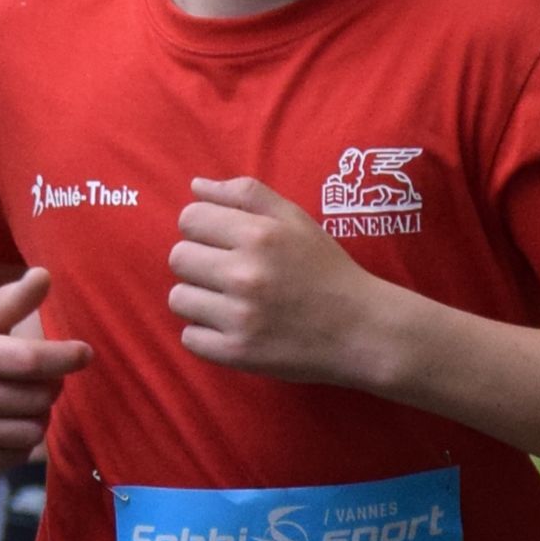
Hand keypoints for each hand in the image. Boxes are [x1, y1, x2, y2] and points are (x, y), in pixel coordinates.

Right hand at [0, 268, 85, 487]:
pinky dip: (22, 438)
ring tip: (30, 396)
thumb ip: (12, 299)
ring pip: (30, 431)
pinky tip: (10, 418)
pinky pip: (15, 455)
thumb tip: (45, 275)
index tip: (84, 352)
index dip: (64, 357)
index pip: (28, 360)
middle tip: (47, 374)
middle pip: (35, 398)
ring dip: (40, 413)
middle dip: (52, 384)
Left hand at [169, 174, 385, 384]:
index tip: (223, 242)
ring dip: (199, 299)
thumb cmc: (327, 270)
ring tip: (230, 302)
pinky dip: (205, 334)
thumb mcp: (295, 219)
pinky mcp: (238, 353)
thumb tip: (195, 187)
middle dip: (198, 262)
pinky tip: (232, 328)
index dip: (202, 228)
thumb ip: (246, 194)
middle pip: (178, 258)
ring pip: (179, 299)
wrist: (361, 330)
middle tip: (228, 274)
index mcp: (258, 235)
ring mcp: (240, 317)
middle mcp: (244, 274)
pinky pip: (190, 338)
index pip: (189, 218)